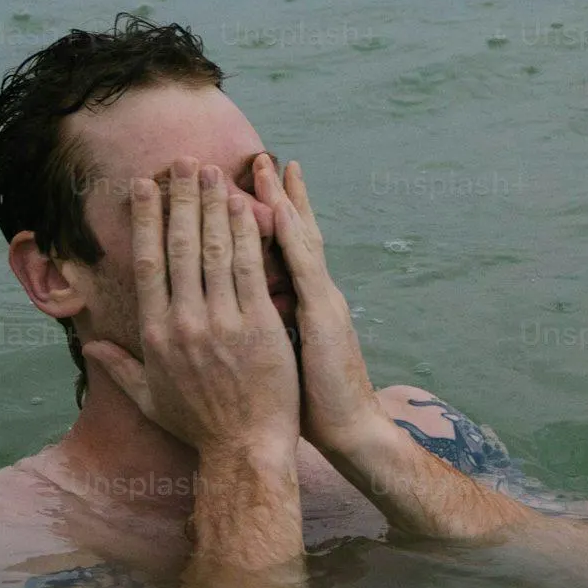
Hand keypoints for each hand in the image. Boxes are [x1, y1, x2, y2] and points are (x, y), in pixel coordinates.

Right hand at [80, 163, 299, 477]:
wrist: (246, 451)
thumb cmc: (200, 427)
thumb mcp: (150, 399)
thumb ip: (120, 367)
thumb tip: (92, 347)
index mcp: (156, 334)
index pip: (147, 263)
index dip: (145, 220)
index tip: (144, 187)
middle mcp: (185, 322)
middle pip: (180, 246)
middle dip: (180, 198)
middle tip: (182, 161)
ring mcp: (223, 322)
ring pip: (216, 249)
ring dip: (213, 204)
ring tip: (213, 170)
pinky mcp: (260, 325)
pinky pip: (251, 268)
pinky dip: (247, 233)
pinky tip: (247, 205)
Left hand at [251, 154, 383, 455]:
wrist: (350, 430)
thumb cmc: (309, 403)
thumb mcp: (282, 357)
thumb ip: (266, 329)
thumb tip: (236, 314)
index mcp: (305, 301)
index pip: (284, 248)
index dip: (272, 213)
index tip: (254, 181)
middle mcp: (317, 291)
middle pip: (296, 232)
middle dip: (279, 193)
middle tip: (263, 156)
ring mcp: (324, 300)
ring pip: (301, 240)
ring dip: (285, 200)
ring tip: (269, 166)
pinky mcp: (325, 316)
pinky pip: (306, 269)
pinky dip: (294, 237)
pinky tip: (282, 211)